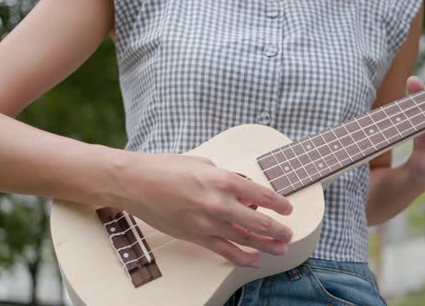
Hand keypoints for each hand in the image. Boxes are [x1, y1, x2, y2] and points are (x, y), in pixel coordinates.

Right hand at [112, 153, 292, 267]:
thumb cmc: (167, 168)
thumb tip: (244, 193)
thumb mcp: (204, 164)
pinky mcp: (196, 236)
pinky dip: (241, 257)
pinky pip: (224, 251)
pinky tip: (254, 260)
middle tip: (288, 233)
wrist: (136, 183)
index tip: (287, 209)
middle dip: (278, 230)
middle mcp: (218, 203)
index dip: (279, 204)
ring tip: (280, 248)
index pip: (261, 195)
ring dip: (266, 246)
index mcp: (223, 180)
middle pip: (258, 222)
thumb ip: (227, 179)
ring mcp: (207, 223)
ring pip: (245, 239)